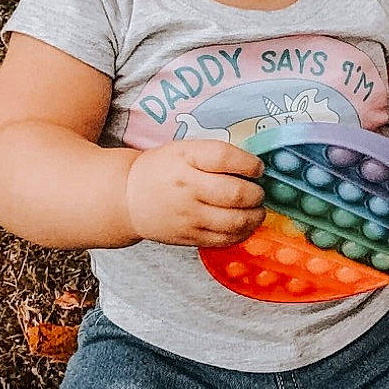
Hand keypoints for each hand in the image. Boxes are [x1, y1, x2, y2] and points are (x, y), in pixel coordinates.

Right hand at [123, 138, 265, 247]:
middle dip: (257, 193)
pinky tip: (244, 224)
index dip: (250, 164)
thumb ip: (216, 154)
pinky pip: (225, 239)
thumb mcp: (184, 150)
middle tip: (259, 191)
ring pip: (236, 221)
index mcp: (185, 158)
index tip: (257, 168)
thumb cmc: (164, 169)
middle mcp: (187, 188)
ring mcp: (188, 216)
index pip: (224, 158)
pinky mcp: (190, 237)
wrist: (129, 198)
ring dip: (255, 215)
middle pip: (236, 193)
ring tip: (256, 209)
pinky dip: (243, 232)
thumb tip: (256, 167)